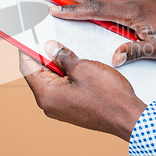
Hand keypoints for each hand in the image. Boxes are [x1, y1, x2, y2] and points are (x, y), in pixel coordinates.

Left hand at [19, 41, 146, 141]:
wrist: (129, 118)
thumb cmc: (109, 97)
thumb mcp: (83, 68)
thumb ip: (62, 56)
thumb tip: (50, 47)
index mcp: (46, 95)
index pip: (27, 66)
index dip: (26, 48)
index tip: (26, 36)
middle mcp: (49, 105)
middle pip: (38, 73)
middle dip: (43, 55)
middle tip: (49, 37)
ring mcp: (60, 109)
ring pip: (52, 80)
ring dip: (57, 64)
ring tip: (66, 49)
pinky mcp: (71, 109)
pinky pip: (62, 88)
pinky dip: (66, 75)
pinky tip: (75, 64)